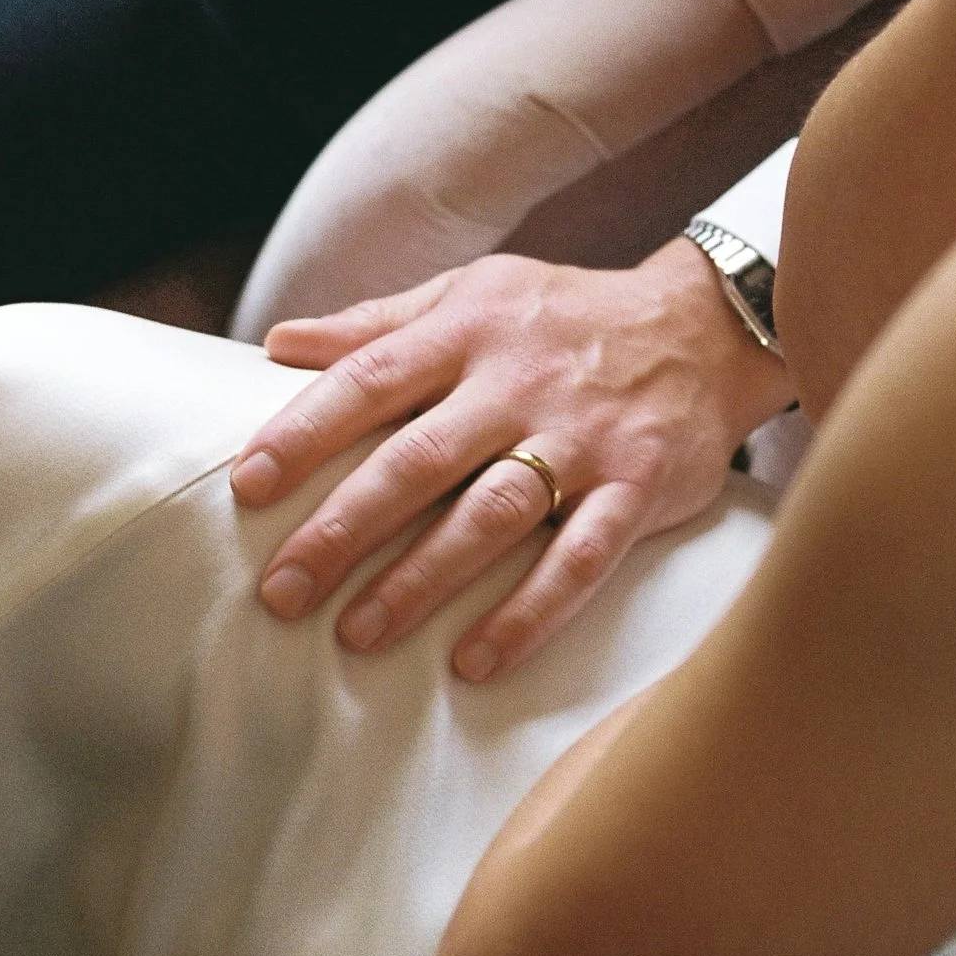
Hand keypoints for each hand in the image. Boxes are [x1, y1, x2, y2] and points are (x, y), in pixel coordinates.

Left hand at [232, 244, 796, 683]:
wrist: (706, 327)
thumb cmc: (565, 318)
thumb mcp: (473, 294)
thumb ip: (378, 324)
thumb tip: (279, 345)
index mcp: (468, 331)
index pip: (370, 380)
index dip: (305, 431)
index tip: (248, 486)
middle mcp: (520, 382)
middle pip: (418, 460)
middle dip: (343, 528)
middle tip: (282, 592)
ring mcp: (583, 439)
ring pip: (492, 515)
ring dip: (421, 580)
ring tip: (357, 634)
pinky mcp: (637, 489)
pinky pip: (581, 560)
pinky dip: (529, 614)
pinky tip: (475, 662)